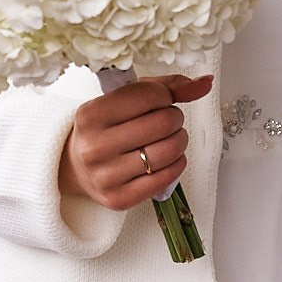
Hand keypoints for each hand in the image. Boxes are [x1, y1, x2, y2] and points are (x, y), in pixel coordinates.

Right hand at [57, 73, 213, 210]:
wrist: (76, 166)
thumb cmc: (106, 127)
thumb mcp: (124, 99)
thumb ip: (166, 87)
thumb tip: (205, 82)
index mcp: (91, 114)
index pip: (149, 95)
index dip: (165, 95)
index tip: (160, 100)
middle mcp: (94, 146)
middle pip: (162, 123)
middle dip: (175, 118)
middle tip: (168, 120)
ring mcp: (106, 175)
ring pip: (168, 151)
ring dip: (179, 141)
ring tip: (170, 138)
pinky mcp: (119, 198)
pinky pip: (166, 178)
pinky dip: (177, 164)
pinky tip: (168, 158)